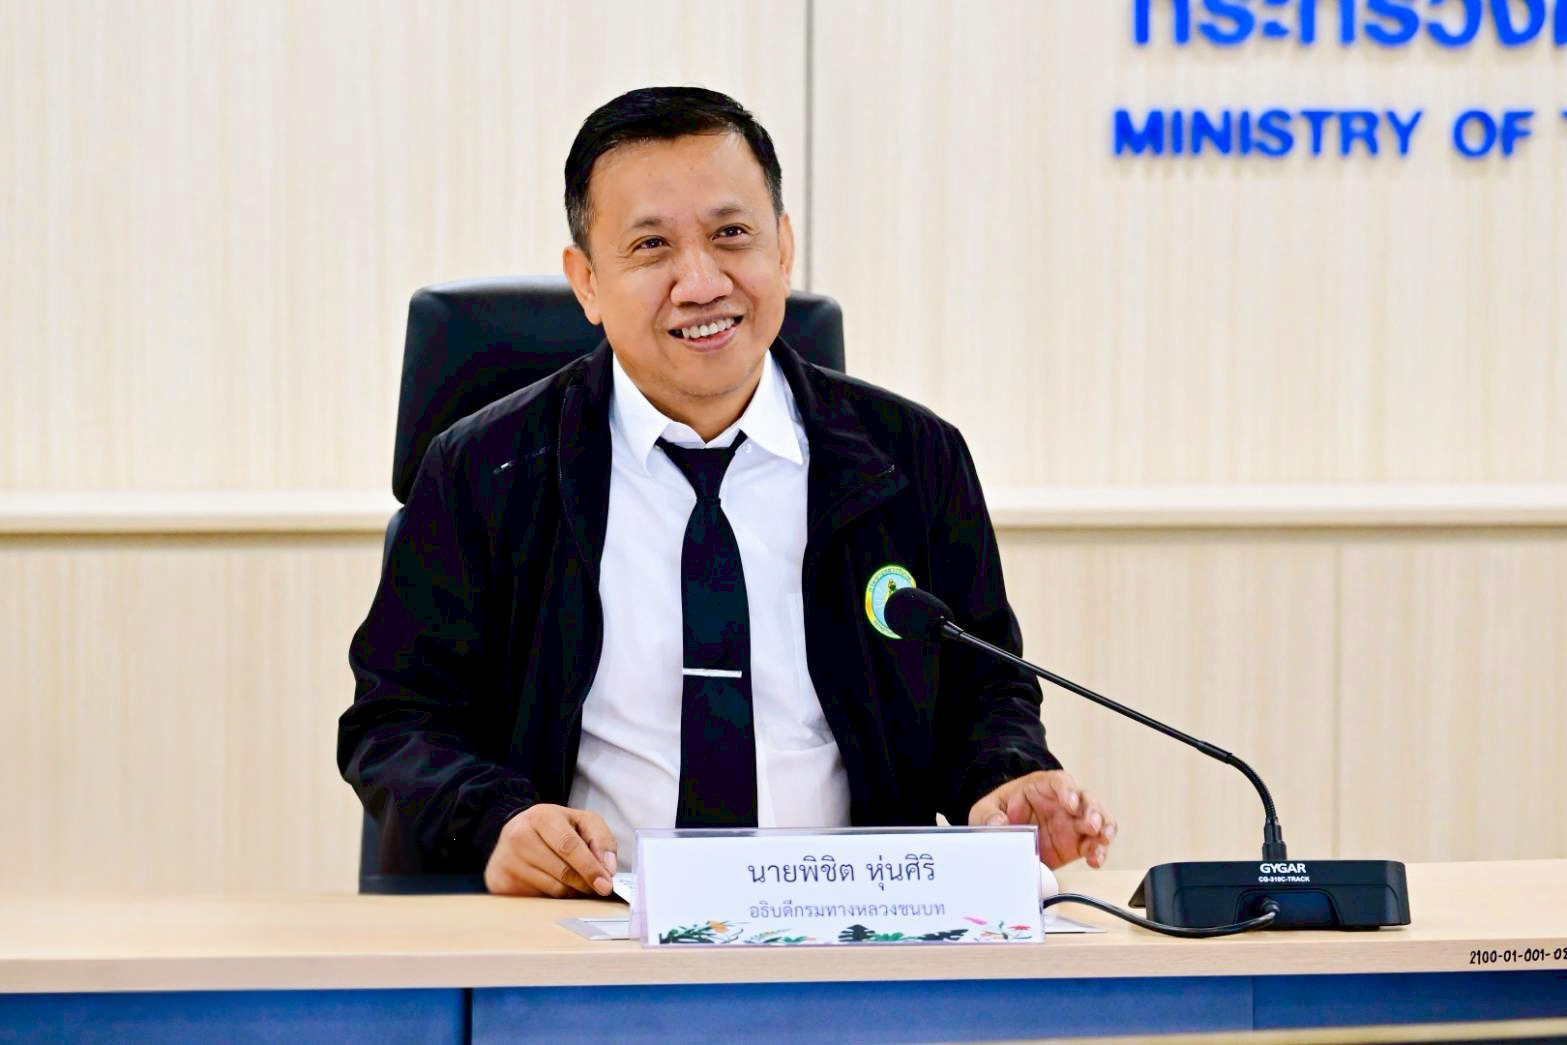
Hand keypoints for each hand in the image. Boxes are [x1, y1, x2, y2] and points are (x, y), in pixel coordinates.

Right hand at [483, 803, 618, 896]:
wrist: (516, 833)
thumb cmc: (555, 829)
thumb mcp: (581, 822)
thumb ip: (601, 839)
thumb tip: (608, 867)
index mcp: (541, 816)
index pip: (569, 846)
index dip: (590, 867)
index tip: (606, 884)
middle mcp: (519, 836)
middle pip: (562, 871)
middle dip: (585, 882)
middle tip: (598, 887)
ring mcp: (507, 860)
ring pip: (552, 888)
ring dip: (572, 890)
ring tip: (574, 881)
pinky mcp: (500, 881)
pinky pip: (538, 899)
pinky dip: (553, 897)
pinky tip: (554, 884)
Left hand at [968, 770, 1115, 869]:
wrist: (1004, 831)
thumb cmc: (1000, 811)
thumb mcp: (986, 810)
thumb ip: (989, 816)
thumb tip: (998, 825)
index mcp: (1042, 787)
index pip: (1060, 782)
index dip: (1068, 791)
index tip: (1070, 804)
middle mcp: (1064, 802)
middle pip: (1086, 800)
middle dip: (1092, 811)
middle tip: (1091, 825)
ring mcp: (1073, 822)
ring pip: (1098, 819)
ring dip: (1104, 828)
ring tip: (1101, 840)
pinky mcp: (1078, 843)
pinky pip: (1095, 844)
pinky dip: (1099, 851)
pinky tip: (1096, 860)